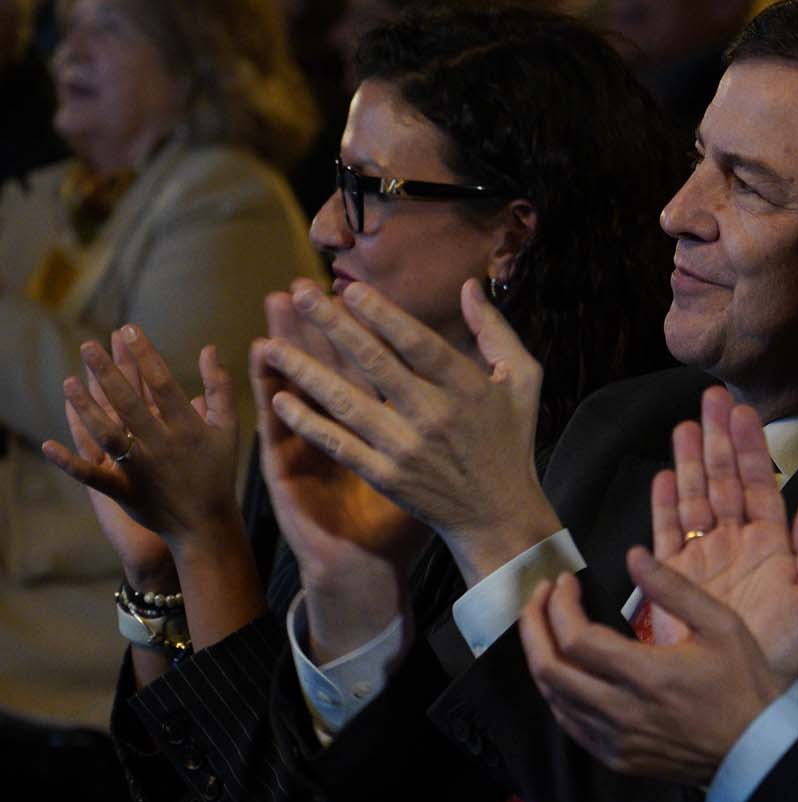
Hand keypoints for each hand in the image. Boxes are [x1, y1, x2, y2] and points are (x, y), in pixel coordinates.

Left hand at [41, 325, 240, 548]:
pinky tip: (47, 445)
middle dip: (108, 373)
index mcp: (188, 428)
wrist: (206, 523)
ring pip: (108, 434)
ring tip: (69, 381)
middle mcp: (162, 445)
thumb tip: (209, 349)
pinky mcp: (124, 491)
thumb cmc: (218, 471)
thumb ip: (219, 388)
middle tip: (88, 346)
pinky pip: (93, 475)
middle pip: (130, 404)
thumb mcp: (227, 428)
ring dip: (86, 408)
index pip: (164, 384)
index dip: (146, 355)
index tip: (129, 329)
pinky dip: (69, 463)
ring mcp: (141, 469)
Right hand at [252, 288, 429, 658]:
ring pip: (300, 391)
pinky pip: (283, 433)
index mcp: (383, 418)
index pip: (371, 362)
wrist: (379, 567)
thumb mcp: (440, 457)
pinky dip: (274, 404)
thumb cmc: (414, 512)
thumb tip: (468, 375)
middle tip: (298, 287)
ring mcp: (314, 447)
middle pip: (329, 366)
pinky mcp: (294, 471)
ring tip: (271, 316)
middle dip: (315, 328)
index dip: (363, 328)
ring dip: (286, 354)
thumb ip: (452, 414)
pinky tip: (263, 374)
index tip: (354, 289)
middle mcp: (348, 426)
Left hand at [260, 277, 559, 585]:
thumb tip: (469, 287)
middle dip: (333, 325)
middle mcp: (433, 416)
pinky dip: (308, 424)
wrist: (499, 515)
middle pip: (374, 363)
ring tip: (272, 344)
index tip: (349, 288)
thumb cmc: (509, 440)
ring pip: (346, 403)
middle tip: (299, 292)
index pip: (417, 343)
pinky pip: (339, 445)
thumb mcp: (522, 380)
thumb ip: (495, 331)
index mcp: (466, 387)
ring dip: (305, 371)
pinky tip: (279, 401)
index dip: (382, 314)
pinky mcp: (386, 477)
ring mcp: (406, 449)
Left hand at [520, 561, 786, 783]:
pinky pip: (569, 723)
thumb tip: (632, 554)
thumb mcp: (721, 625)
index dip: (559, 605)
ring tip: (545, 626)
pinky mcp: (615, 758)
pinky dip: (556, 691)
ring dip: (541, 657)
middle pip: (550, 669)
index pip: (576, 638)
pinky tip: (564, 669)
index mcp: (648, 675)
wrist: (756, 753)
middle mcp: (622, 712)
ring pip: (553, 698)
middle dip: (533, 626)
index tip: (564, 581)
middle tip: (539, 597)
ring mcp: (615, 740)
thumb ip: (673, 588)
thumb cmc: (744, 683)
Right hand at [645, 387, 797, 683]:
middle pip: (724, 480)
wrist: (744, 695)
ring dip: (691, 461)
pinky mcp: (673, 577)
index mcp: (772, 545)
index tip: (742, 411)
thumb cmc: (784, 651)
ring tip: (684, 425)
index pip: (759, 484)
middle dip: (717, 439)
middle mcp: (735, 543)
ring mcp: (703, 557)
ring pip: (695, 497)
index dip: (751, 447)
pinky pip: (667, 532)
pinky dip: (664, 504)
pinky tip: (664, 475)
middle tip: (710, 398)